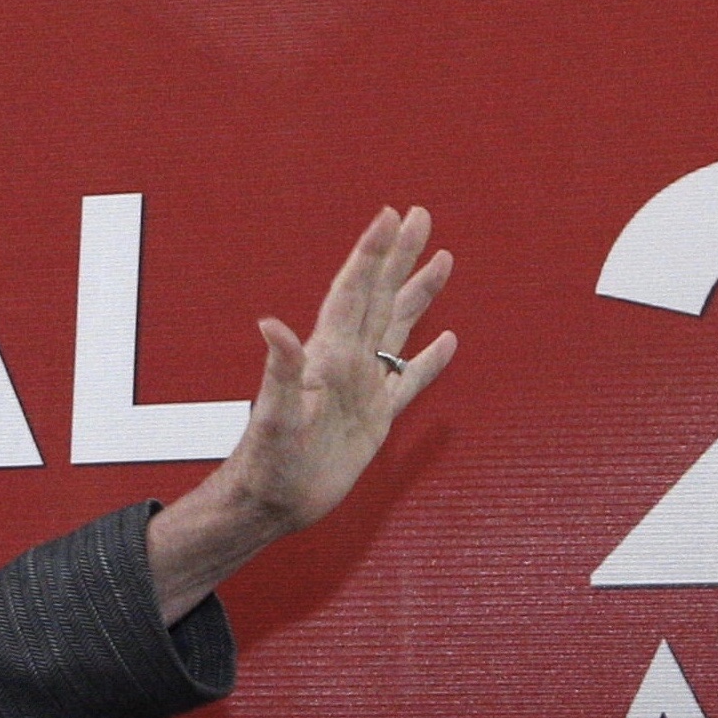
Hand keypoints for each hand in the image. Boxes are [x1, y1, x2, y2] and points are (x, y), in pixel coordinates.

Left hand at [147, 204, 454, 619]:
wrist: (273, 502)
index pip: (353, 293)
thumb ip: (278, 373)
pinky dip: (428, 360)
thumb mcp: (275, 418)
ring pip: (397, 327)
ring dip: (417, 292)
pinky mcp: (375, 418)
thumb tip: (271, 325)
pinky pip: (408, 381)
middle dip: (398, 255)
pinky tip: (447, 341)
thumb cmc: (269, 464)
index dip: (371, 255)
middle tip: (420, 214)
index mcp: (327, 355)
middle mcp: (346, 362)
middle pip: (379, 296)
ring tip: (441, 257)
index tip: (390, 215)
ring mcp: (363, 387)